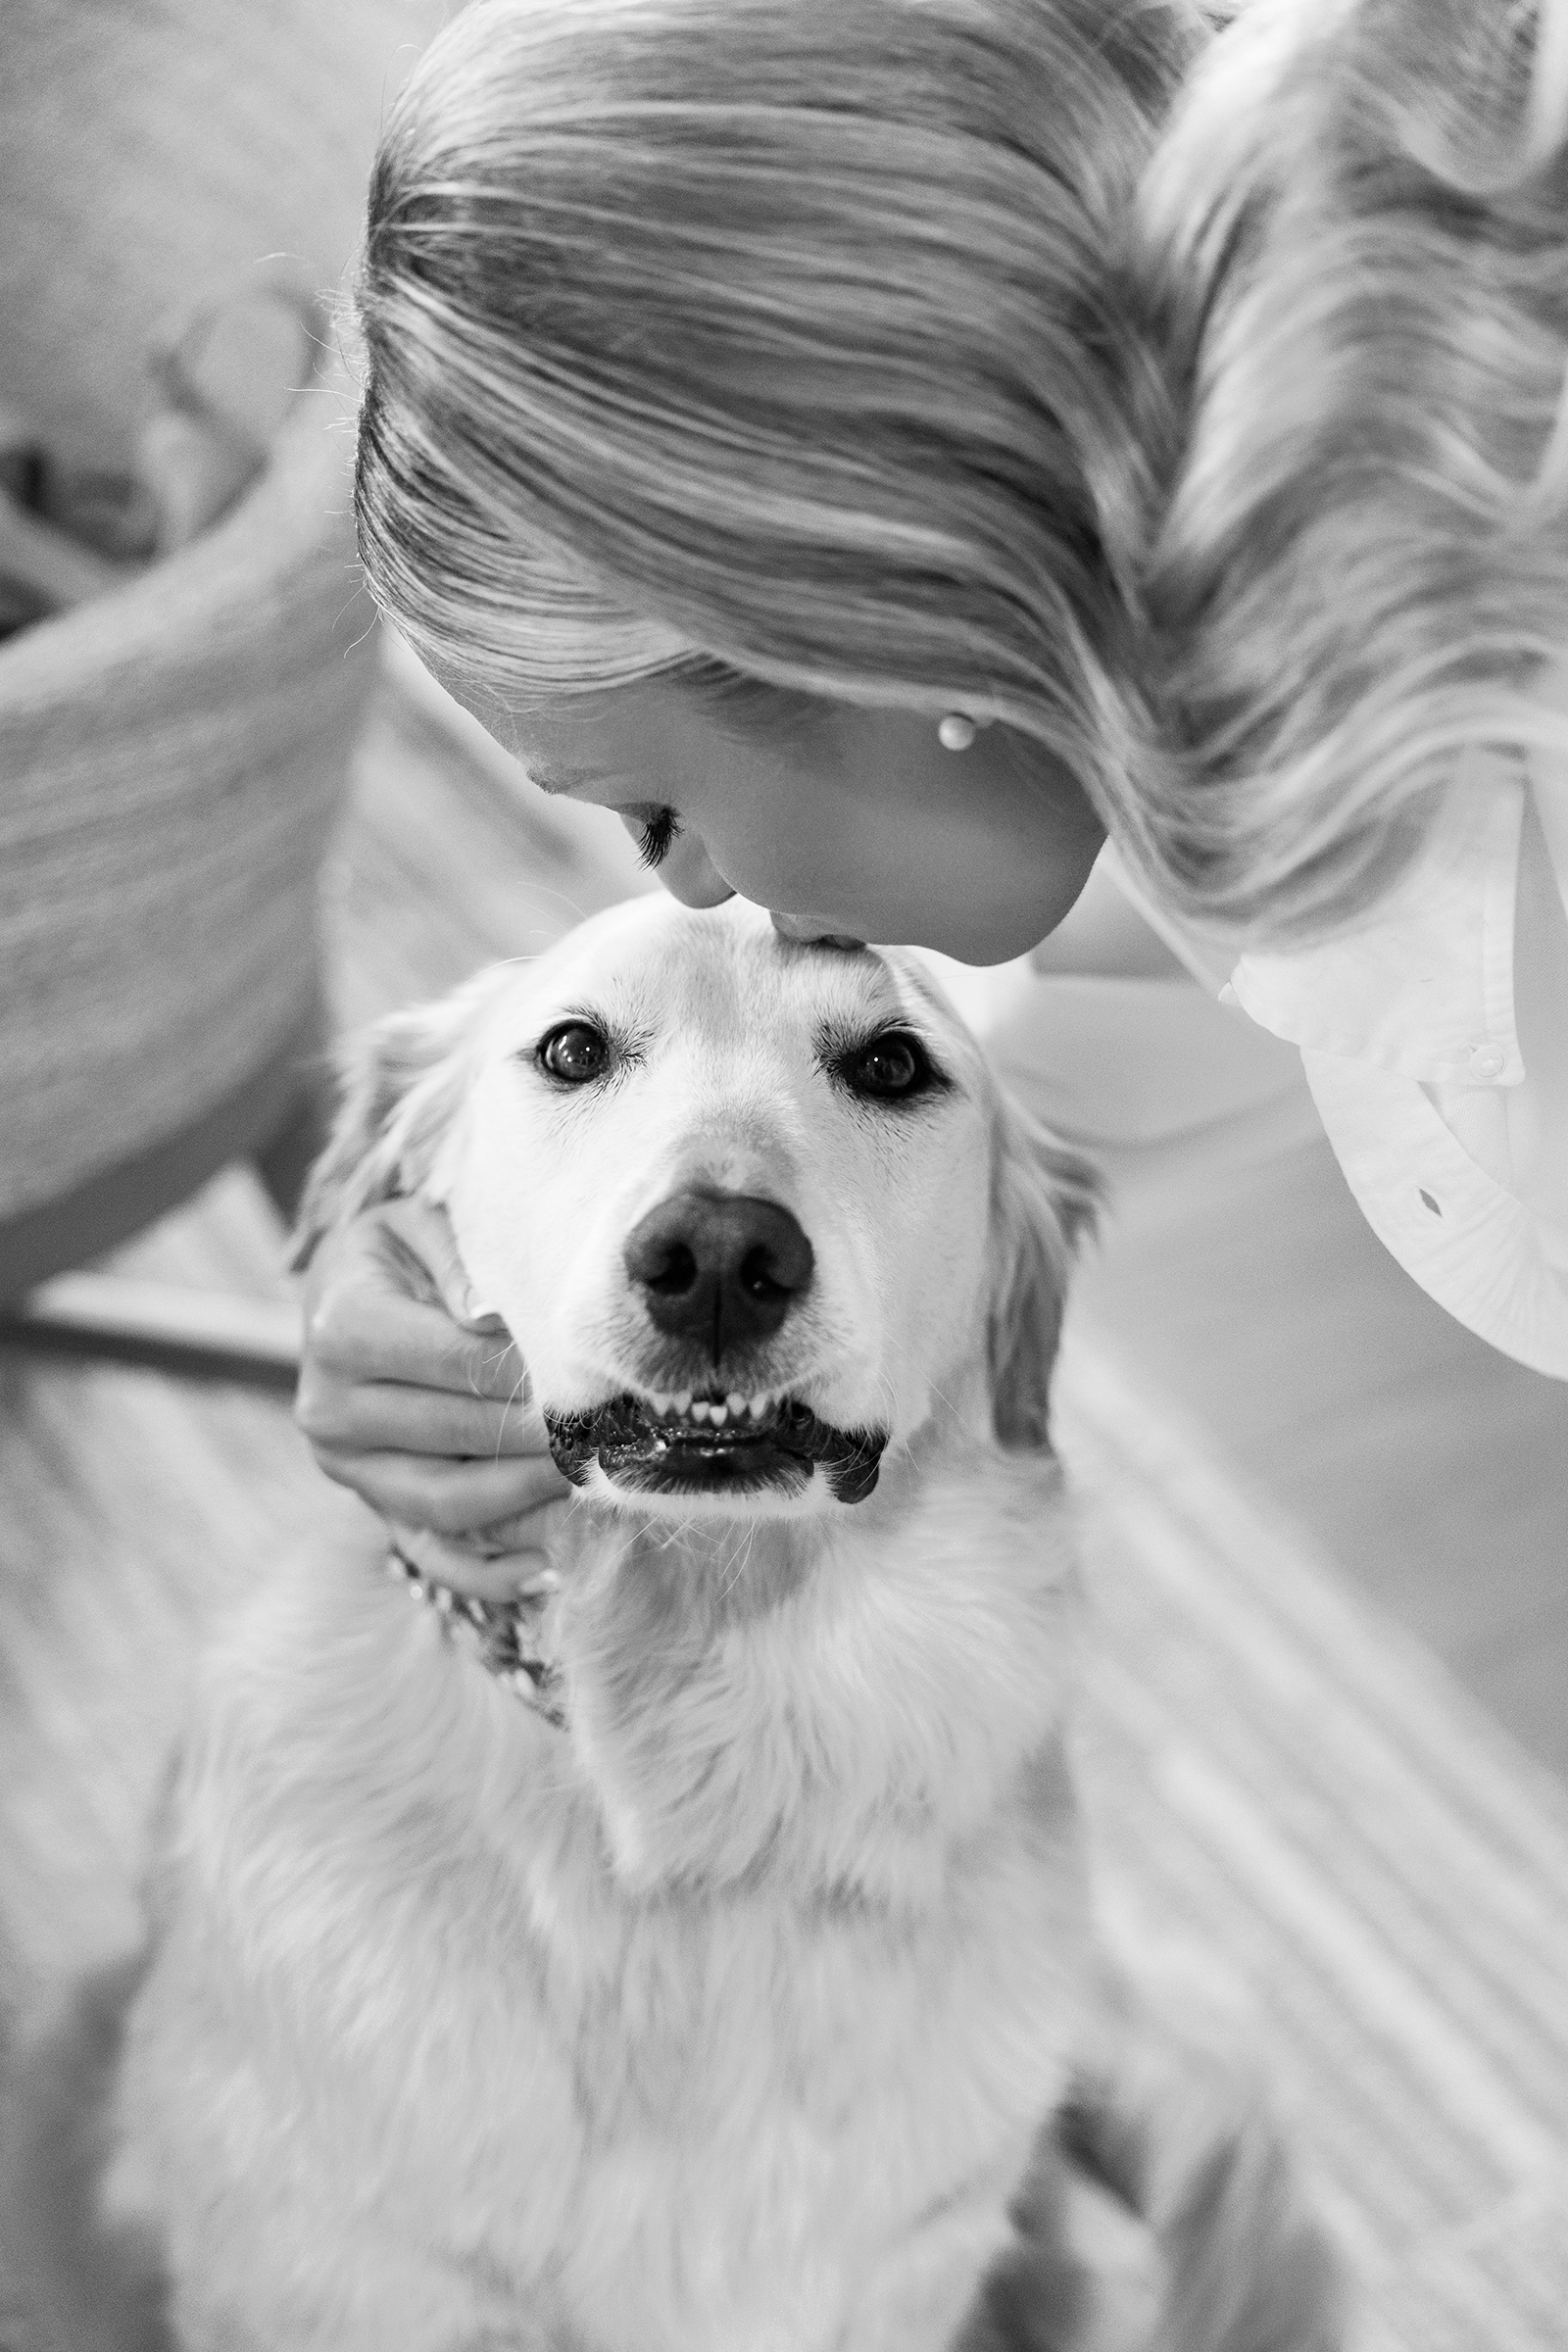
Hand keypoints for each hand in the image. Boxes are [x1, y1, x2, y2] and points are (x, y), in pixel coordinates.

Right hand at [295, 1197, 570, 1592]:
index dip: (534, 1370)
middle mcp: (329, 1407)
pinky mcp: (370, 1505)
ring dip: (530, 1491)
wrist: (343, 1295)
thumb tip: (492, 1317)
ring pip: (448, 1500)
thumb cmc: (398, 1254)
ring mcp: (346, 1467)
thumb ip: (460, 1263)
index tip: (601, 1374)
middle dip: (545, 1429)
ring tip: (597, 1471)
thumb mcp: (421, 1224)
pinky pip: (431, 1554)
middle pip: (458, 1431)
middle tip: (621, 1425)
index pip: (457, 1360)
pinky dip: (488, 1574)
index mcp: (340, 1328)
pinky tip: (548, 1568)